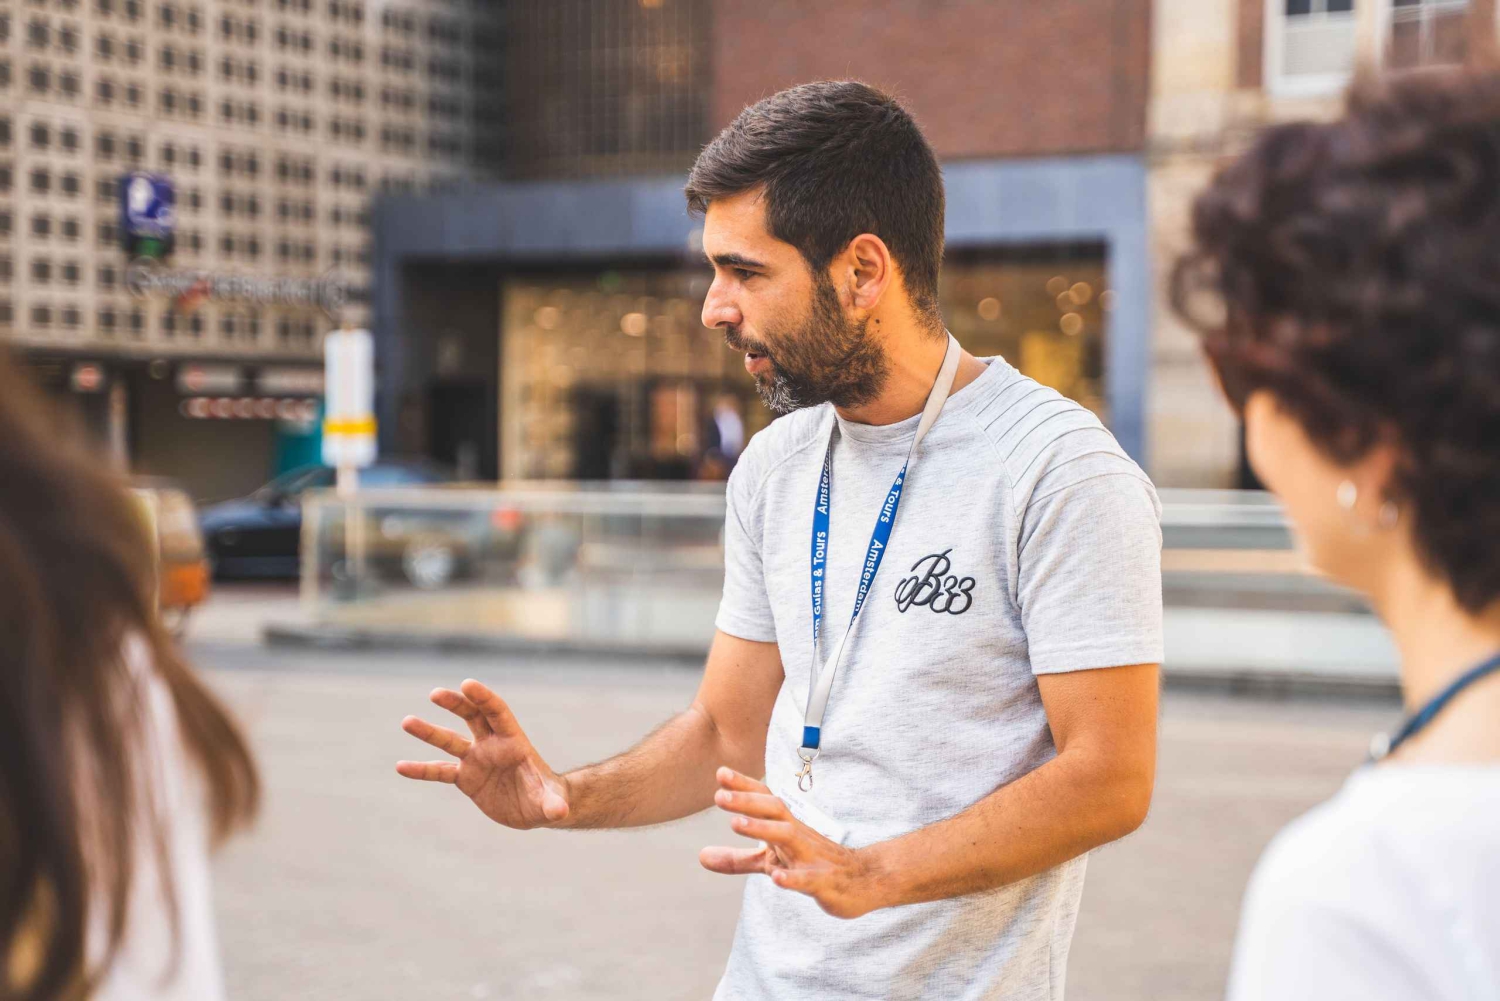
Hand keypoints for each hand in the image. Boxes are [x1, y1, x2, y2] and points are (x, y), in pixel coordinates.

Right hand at [396, 678, 570, 829]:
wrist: (536, 810)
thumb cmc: (547, 798)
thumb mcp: (551, 802)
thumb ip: (553, 804)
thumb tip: (559, 813)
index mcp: (513, 741)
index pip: (497, 712)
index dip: (484, 697)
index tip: (467, 684)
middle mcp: (492, 745)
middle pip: (472, 716)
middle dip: (455, 704)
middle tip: (435, 693)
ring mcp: (477, 760)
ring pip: (449, 740)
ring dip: (429, 731)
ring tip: (407, 721)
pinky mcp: (466, 778)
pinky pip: (440, 771)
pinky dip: (421, 769)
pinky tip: (401, 766)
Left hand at [699, 768, 883, 919]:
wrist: (862, 880)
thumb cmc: (812, 863)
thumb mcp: (771, 861)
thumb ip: (738, 859)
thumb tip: (700, 856)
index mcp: (786, 826)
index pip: (764, 800)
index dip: (744, 787)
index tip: (720, 772)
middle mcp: (798, 835)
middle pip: (773, 811)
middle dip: (746, 802)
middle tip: (718, 795)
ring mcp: (811, 856)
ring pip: (788, 837)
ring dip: (762, 829)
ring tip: (735, 824)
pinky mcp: (824, 882)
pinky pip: (809, 879)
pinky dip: (793, 878)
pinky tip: (776, 878)